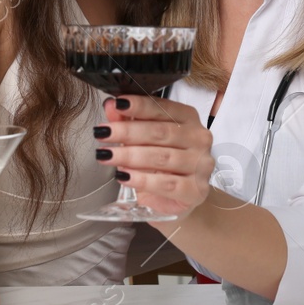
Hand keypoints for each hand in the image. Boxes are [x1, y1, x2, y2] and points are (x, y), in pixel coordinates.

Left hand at [99, 95, 216, 218]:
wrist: (177, 200)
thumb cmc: (161, 166)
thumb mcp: (142, 141)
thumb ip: (127, 122)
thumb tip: (110, 106)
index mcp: (188, 119)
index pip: (163, 107)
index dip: (139, 105)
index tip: (118, 104)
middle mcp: (199, 139)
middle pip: (160, 132)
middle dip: (127, 132)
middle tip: (103, 133)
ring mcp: (201, 165)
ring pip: (162, 157)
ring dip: (130, 156)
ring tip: (107, 155)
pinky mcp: (196, 190)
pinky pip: (166, 184)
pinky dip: (142, 180)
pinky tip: (124, 177)